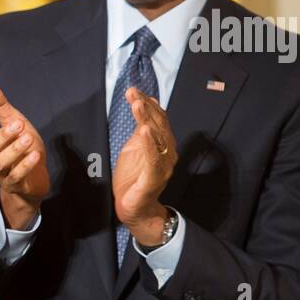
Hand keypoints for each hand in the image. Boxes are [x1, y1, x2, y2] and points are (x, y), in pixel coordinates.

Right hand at [0, 84, 49, 229]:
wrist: (36, 177)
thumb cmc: (23, 147)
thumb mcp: (15, 123)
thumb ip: (2, 108)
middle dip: (2, 136)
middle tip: (18, 124)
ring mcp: (1, 173)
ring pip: (0, 163)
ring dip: (14, 150)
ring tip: (28, 138)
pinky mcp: (13, 184)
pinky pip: (15, 176)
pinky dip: (25, 165)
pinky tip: (35, 154)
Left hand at [111, 88, 177, 244]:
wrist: (136, 208)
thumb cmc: (134, 179)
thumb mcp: (133, 149)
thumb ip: (139, 131)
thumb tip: (141, 105)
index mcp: (162, 144)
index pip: (157, 120)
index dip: (147, 104)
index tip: (134, 91)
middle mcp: (167, 153)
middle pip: (158, 126)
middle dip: (146, 108)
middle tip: (133, 93)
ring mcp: (163, 166)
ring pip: (158, 139)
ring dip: (147, 120)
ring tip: (138, 105)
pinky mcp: (154, 179)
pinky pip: (153, 160)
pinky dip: (149, 145)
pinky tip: (143, 132)